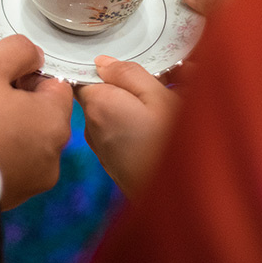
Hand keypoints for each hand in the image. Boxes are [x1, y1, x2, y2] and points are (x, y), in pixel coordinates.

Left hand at [74, 56, 178, 196]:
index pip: (87, 75)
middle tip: (160, 85)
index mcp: (97, 104)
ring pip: (111, 114)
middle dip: (126, 88)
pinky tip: (159, 129)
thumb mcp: (158, 97)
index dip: (109, 70)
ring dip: (132, 107)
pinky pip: (118, 132)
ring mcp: (100, 146)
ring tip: (165, 107)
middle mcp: (90, 125)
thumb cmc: (170, 144)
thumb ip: (128, 74)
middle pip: (101, 94)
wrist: (174, 200)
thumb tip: (101, 62)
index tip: (134, 69)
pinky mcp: (111, 161)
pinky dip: (134, 126)